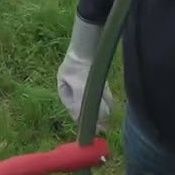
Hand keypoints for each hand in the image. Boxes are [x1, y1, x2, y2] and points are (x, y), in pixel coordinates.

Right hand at [56, 16, 113, 131]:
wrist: (87, 44)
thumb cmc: (80, 67)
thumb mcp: (82, 89)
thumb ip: (88, 106)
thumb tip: (98, 121)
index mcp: (64, 91)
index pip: (75, 112)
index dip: (85, 122)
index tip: (96, 130)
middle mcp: (73, 88)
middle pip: (85, 107)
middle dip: (95, 116)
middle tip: (105, 126)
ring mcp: (84, 82)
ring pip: (94, 100)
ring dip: (102, 108)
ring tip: (108, 114)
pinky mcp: (94, 77)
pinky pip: (100, 91)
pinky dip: (105, 98)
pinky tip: (110, 103)